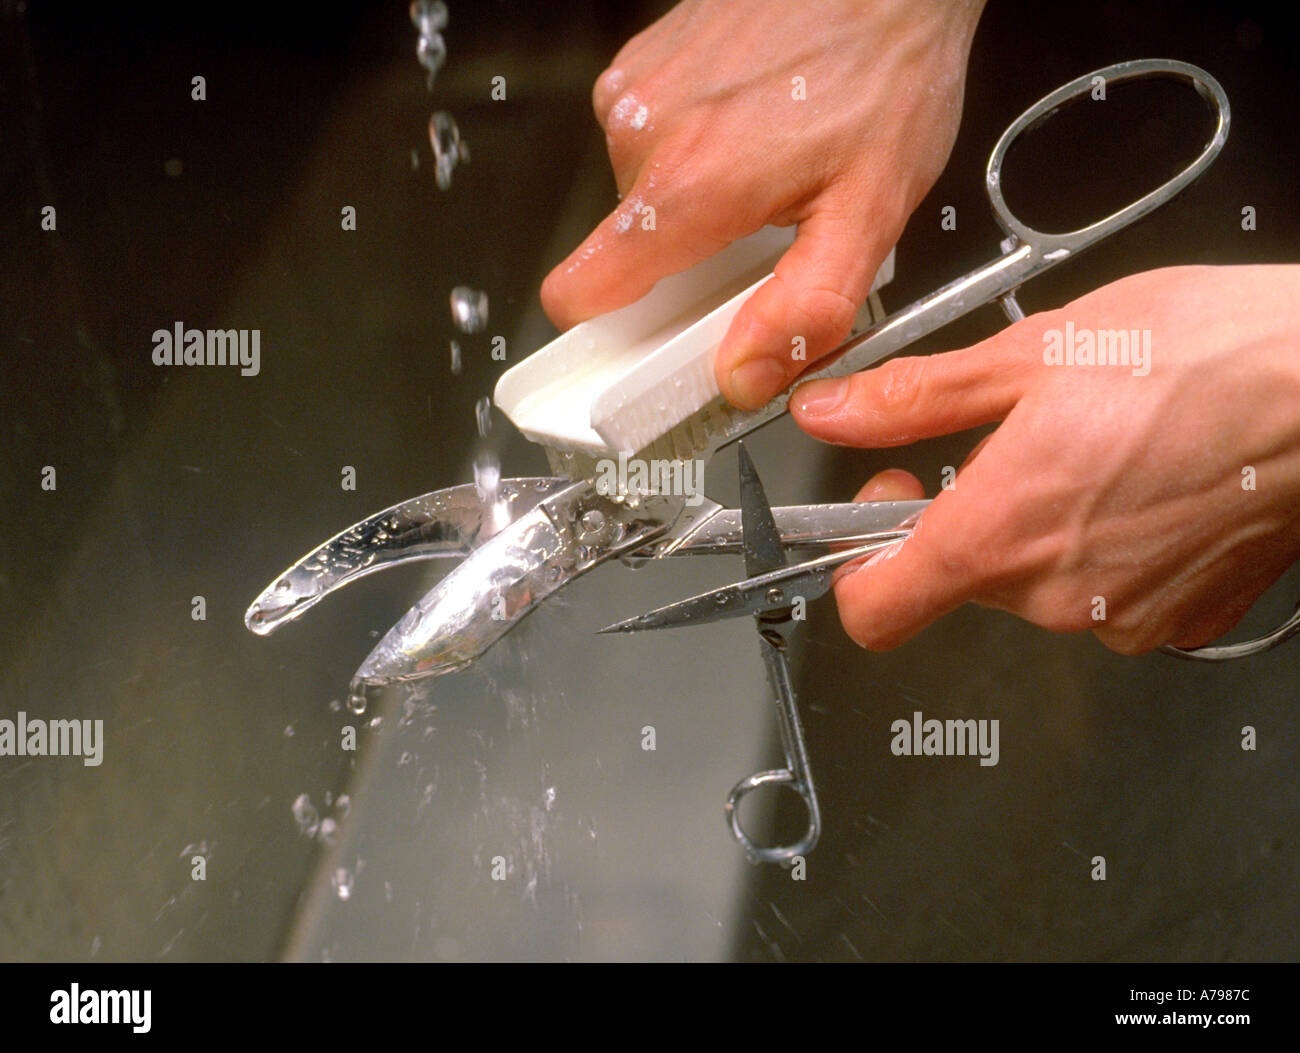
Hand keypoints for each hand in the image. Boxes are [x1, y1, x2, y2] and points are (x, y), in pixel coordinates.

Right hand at [541, 0, 985, 408]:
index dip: (608, 337)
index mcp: (688, 186)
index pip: (579, 294)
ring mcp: (638, 88)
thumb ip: (805, 310)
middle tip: (762, 237)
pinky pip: (652, 139)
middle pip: (625, 250)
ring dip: (695, 200)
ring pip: (640, 194)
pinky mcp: (645, 60)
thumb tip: (746, 374)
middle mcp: (643, 132)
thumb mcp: (871, 214)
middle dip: (685, 263)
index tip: (651, 346)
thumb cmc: (886, 67)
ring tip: (769, 169)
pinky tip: (755, 125)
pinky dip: (696, 148)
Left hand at [791, 265, 1299, 653]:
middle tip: (1013, 444)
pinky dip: (1106, 549)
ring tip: (1097, 453)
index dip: (855, 567)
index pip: (873, 611)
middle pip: (960, 581)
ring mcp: (1121, 616)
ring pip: (1035, 585)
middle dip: (969, 516)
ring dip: (1044, 528)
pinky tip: (1142, 487)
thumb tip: (833, 411)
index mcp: (1001, 531)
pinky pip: (1106, 596)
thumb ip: (914, 397)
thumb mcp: (1031, 353)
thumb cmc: (1208, 357)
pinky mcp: (1178, 619)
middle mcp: (1054, 594)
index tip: (877, 514)